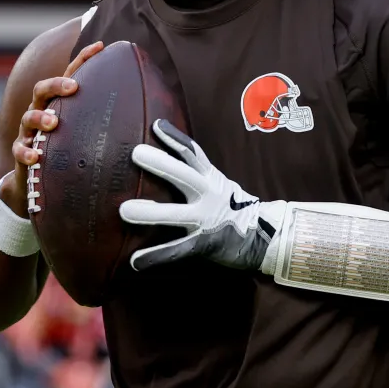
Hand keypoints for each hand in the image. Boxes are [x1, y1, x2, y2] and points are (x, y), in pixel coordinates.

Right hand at [4, 41, 103, 214]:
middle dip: (56, 85)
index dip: (83, 59)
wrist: (37, 184)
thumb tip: (155, 118)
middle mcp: (41, 113)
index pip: (69, 75)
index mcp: (59, 104)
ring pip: (28, 117)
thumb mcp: (87, 134)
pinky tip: (35, 157)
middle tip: (73, 87)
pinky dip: (26, 152)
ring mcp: (29, 133)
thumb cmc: (68, 152)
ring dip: (40, 118)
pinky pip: (19, 150)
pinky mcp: (21, 154)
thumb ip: (109, 123)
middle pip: (42, 89)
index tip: (101, 46)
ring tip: (53, 122)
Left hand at [119, 120, 284, 272]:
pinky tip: (135, 261)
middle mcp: (208, 195)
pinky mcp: (204, 244)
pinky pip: (177, 250)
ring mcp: (206, 220)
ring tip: (123, 210)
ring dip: (150, 212)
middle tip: (136, 153)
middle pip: (183, 176)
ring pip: (176, 214)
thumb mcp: (219, 184)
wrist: (265, 237)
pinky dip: (156, 256)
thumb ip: (198, 175)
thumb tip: (167, 161)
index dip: (175, 138)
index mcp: (211, 179)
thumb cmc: (235, 208)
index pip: (192, 153)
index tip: (156, 126)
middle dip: (161, 164)